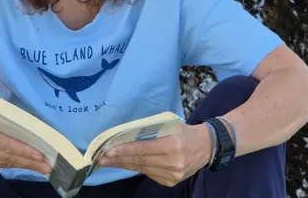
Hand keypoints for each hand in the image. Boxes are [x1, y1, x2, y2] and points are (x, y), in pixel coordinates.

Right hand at [0, 91, 50, 175]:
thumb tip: (14, 115)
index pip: (4, 144)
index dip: (23, 150)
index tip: (40, 155)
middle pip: (7, 156)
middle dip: (29, 161)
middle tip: (48, 165)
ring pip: (5, 163)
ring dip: (25, 165)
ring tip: (42, 167)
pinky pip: (0, 164)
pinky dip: (16, 164)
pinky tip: (29, 164)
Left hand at [97, 122, 212, 186]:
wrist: (206, 147)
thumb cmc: (185, 132)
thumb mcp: (170, 125)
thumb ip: (150, 131)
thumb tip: (125, 136)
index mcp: (172, 145)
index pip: (142, 150)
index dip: (123, 151)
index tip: (107, 152)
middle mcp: (173, 162)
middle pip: (139, 161)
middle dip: (118, 160)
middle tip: (101, 158)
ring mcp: (173, 175)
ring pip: (142, 169)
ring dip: (124, 165)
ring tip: (109, 161)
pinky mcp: (171, 182)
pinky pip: (149, 174)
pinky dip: (137, 168)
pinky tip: (126, 164)